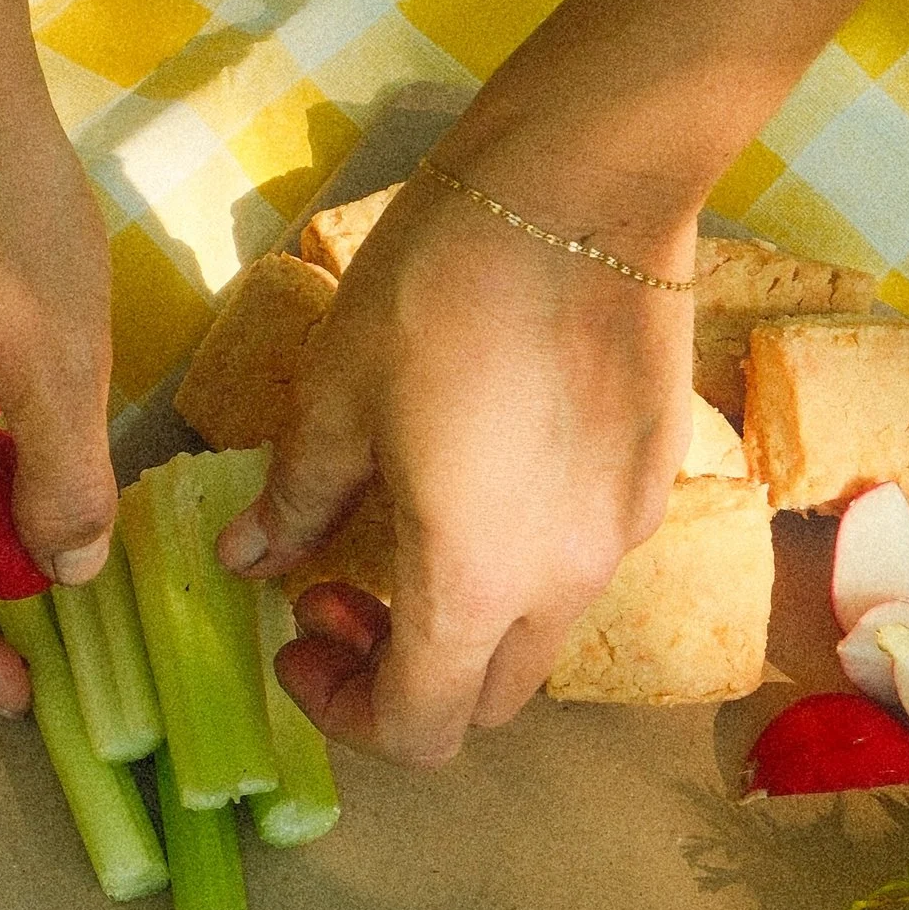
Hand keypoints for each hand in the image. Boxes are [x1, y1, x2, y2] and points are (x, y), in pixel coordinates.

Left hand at [219, 152, 698, 766]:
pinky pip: (581, 560)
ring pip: (536, 634)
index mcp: (475, 582)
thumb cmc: (442, 285)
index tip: (297, 635)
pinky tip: (481, 469)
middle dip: (400, 672)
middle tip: (333, 588)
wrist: (585, 181)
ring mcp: (624, 533)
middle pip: (484, 698)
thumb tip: (253, 557)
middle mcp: (565, 583)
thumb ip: (295, 499)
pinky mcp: (655, 479)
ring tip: (403, 522)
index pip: (419, 728)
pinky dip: (519, 559)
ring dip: (461, 619)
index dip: (344, 709)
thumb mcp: (334, 396)